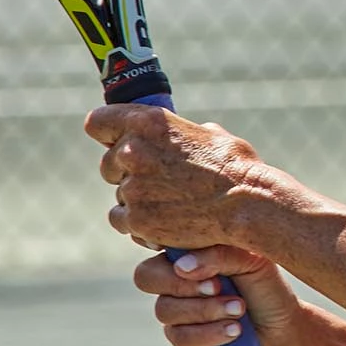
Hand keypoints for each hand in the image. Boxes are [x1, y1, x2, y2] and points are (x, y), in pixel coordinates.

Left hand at [85, 104, 268, 250]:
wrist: (247, 204)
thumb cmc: (236, 167)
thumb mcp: (209, 135)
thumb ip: (181, 134)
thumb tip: (179, 138)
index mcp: (149, 122)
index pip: (98, 122)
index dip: (107, 133)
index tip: (116, 141)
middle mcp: (133, 151)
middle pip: (108, 163)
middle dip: (127, 172)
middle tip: (158, 180)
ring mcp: (132, 186)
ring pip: (119, 193)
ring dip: (137, 199)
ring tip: (171, 203)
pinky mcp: (136, 218)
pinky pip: (122, 219)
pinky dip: (138, 223)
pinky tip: (163, 220)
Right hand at [136, 245, 300, 345]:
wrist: (282, 329)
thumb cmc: (265, 287)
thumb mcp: (252, 261)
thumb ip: (220, 255)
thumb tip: (182, 266)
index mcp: (188, 252)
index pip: (158, 242)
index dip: (162, 248)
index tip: (189, 259)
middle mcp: (175, 280)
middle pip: (146, 276)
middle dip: (181, 283)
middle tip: (217, 286)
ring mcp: (175, 311)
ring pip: (165, 309)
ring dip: (205, 309)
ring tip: (239, 309)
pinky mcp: (182, 340)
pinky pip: (180, 337)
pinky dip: (209, 333)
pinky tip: (235, 330)